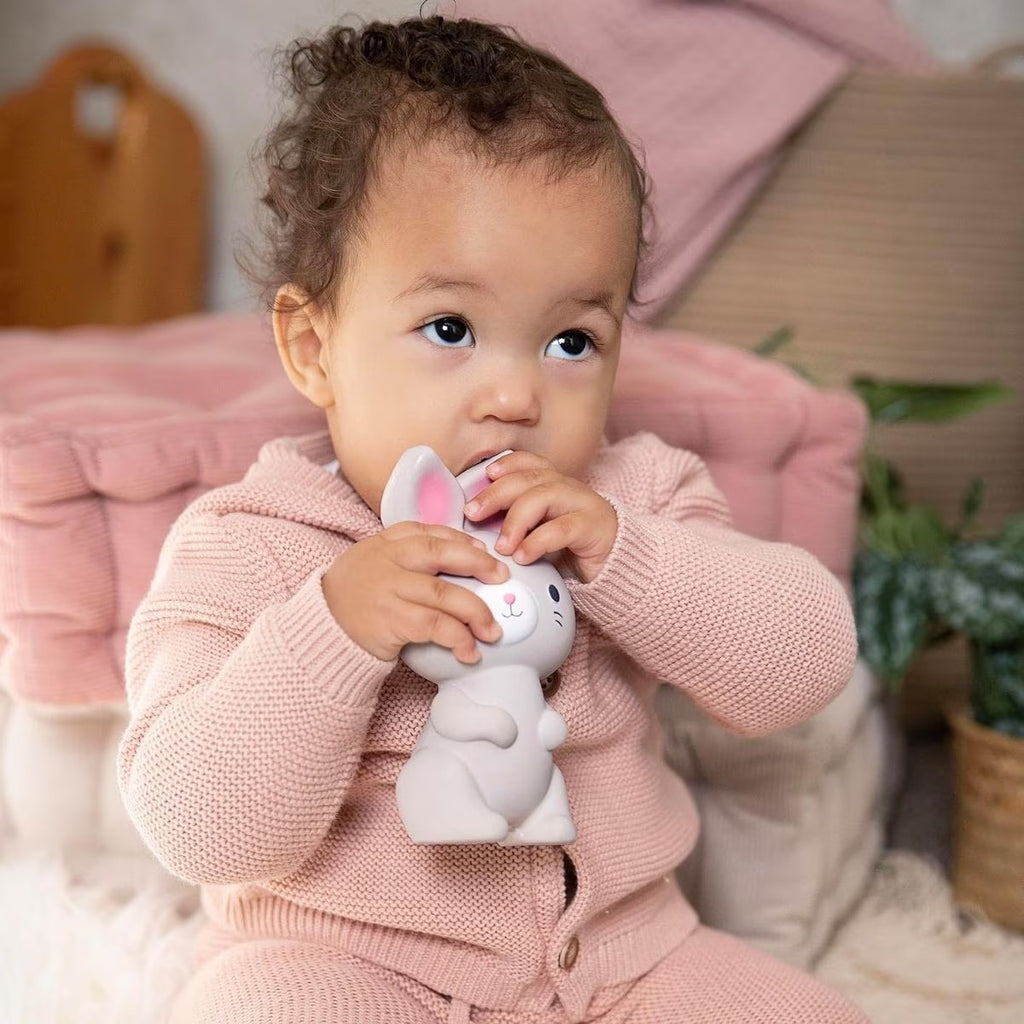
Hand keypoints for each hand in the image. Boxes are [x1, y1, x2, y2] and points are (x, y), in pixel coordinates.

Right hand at [322, 523, 508, 663]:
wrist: (320, 630)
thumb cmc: (355, 596)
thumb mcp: (376, 562)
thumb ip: (410, 554)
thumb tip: (466, 556)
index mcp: (387, 541)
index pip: (432, 532)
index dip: (463, 542)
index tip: (485, 553)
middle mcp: (389, 560)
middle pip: (442, 554)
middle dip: (479, 565)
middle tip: (502, 578)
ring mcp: (389, 589)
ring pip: (445, 594)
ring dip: (477, 612)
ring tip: (493, 630)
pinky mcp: (391, 620)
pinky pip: (435, 626)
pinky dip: (458, 638)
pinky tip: (469, 651)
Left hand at [462, 452, 617, 583]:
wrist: (616, 568)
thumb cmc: (571, 551)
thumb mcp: (538, 533)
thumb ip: (513, 524)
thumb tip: (475, 525)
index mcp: (554, 484)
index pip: (529, 463)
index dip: (507, 463)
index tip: (487, 474)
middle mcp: (568, 488)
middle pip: (529, 479)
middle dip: (497, 494)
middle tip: (473, 514)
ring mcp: (583, 505)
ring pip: (544, 497)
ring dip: (516, 520)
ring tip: (502, 546)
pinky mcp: (594, 527)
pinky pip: (562, 529)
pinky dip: (537, 542)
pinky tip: (523, 556)